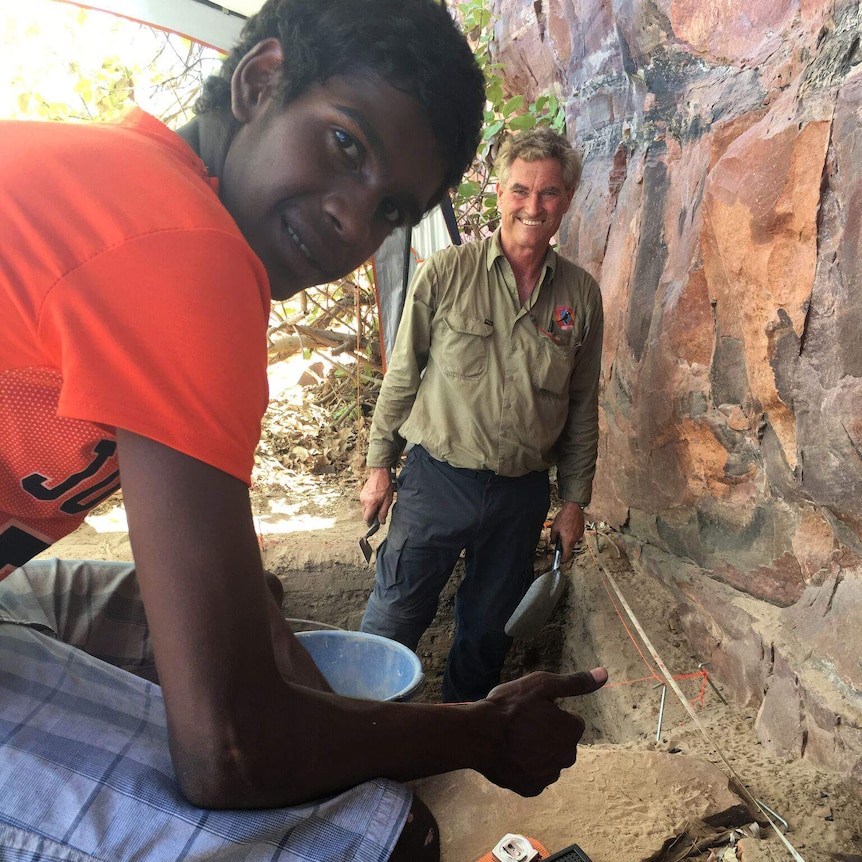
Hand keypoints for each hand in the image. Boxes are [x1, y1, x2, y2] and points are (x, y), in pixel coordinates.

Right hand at [360, 466, 394, 523]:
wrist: (380, 473)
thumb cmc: (385, 485)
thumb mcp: (388, 500)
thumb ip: (383, 512)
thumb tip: (381, 522)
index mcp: (370, 504)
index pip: (366, 518)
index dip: (370, 523)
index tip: (375, 524)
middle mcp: (364, 501)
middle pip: (365, 514)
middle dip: (371, 516)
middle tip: (379, 512)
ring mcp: (362, 497)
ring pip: (364, 508)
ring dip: (370, 509)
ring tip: (379, 503)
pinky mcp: (362, 494)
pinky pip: (364, 503)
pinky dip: (369, 504)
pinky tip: (376, 499)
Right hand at [478, 668, 607, 796]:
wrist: (478, 735)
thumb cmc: (509, 706)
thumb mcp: (541, 685)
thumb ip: (574, 683)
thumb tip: (604, 674)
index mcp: (571, 731)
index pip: (572, 722)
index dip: (553, 714)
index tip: (534, 710)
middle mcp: (566, 757)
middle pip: (562, 743)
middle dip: (549, 735)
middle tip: (523, 724)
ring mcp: (548, 776)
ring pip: (549, 760)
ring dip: (538, 752)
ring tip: (515, 739)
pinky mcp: (531, 789)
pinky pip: (535, 776)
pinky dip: (526, 767)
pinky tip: (511, 755)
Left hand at [550, 501, 584, 561]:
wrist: (574, 508)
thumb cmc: (564, 517)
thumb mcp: (555, 528)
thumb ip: (553, 537)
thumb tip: (554, 542)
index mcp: (568, 540)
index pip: (567, 555)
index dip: (563, 559)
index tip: (561, 561)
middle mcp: (575, 539)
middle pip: (569, 548)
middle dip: (564, 546)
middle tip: (558, 541)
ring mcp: (579, 535)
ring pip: (572, 541)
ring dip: (567, 539)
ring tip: (563, 531)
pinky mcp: (581, 530)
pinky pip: (575, 536)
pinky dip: (571, 534)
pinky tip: (567, 527)